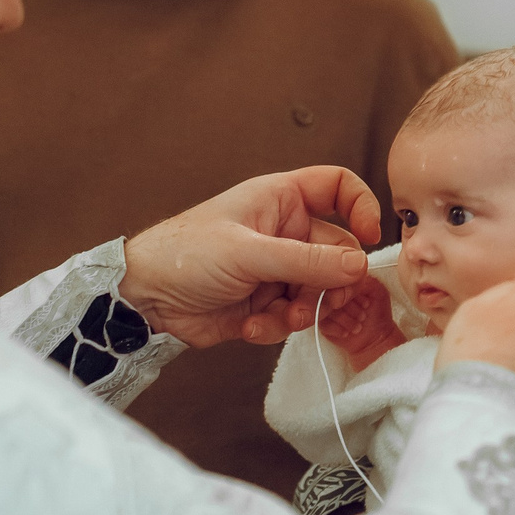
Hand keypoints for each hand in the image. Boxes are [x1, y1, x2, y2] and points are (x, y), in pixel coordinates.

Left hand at [118, 167, 383, 349]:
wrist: (144, 298)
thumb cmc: (186, 254)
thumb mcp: (249, 253)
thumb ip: (307, 261)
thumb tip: (358, 265)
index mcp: (282, 199)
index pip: (338, 187)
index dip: (361, 206)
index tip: (370, 236)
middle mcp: (285, 231)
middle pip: (338, 252)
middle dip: (331, 282)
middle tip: (322, 302)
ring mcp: (278, 268)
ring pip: (320, 290)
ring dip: (304, 310)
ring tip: (278, 318)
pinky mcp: (267, 302)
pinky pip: (294, 316)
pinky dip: (277, 326)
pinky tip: (250, 327)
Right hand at [317, 273, 401, 367]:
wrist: (375, 336)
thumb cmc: (377, 312)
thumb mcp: (378, 291)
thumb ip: (367, 280)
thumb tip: (354, 276)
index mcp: (344, 280)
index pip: (339, 278)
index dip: (353, 291)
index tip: (367, 303)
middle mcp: (332, 291)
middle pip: (330, 293)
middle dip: (349, 307)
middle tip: (363, 316)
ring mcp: (325, 306)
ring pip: (325, 308)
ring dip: (345, 319)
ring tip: (359, 325)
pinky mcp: (322, 323)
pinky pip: (322, 323)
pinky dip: (337, 329)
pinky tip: (347, 332)